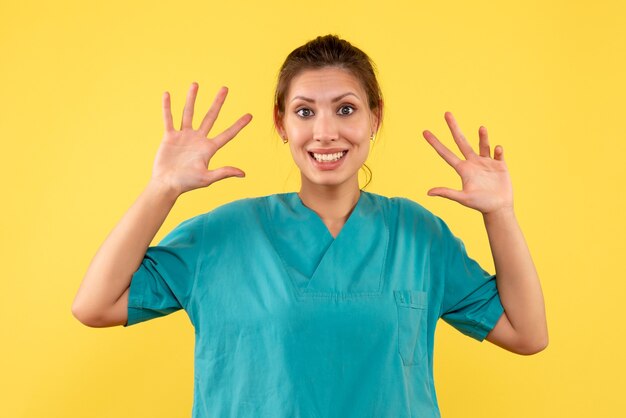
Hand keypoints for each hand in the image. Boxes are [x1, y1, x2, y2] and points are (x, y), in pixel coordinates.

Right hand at [150, 82, 251, 196]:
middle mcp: (198, 139)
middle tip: (225, 88)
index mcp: (209, 148)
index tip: (250, 115)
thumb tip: (243, 173)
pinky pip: (168, 119)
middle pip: (210, 117)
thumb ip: (223, 172)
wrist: (166, 185)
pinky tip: (167, 95)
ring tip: (195, 84)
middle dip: (218, 103)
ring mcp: (184, 136)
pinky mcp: (170, 137)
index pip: (227, 134)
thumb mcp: (207, 178)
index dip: (239, 125)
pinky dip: (167, 107)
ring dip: (192, 99)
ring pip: (189, 113)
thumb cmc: (187, 183)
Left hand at [422, 112, 512, 214]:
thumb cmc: (480, 204)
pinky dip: (497, 150)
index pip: (445, 153)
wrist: (498, 208)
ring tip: (481, 128)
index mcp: (463, 169)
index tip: (425, 132)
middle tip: (447, 113)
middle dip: (454, 127)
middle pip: (461, 141)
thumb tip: (428, 192)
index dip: (435, 143)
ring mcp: (486, 162)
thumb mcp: (462, 198)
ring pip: (482, 144)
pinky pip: (498, 153)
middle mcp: (473, 162)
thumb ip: (447, 193)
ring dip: (482, 136)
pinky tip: (497, 149)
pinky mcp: (499, 165)